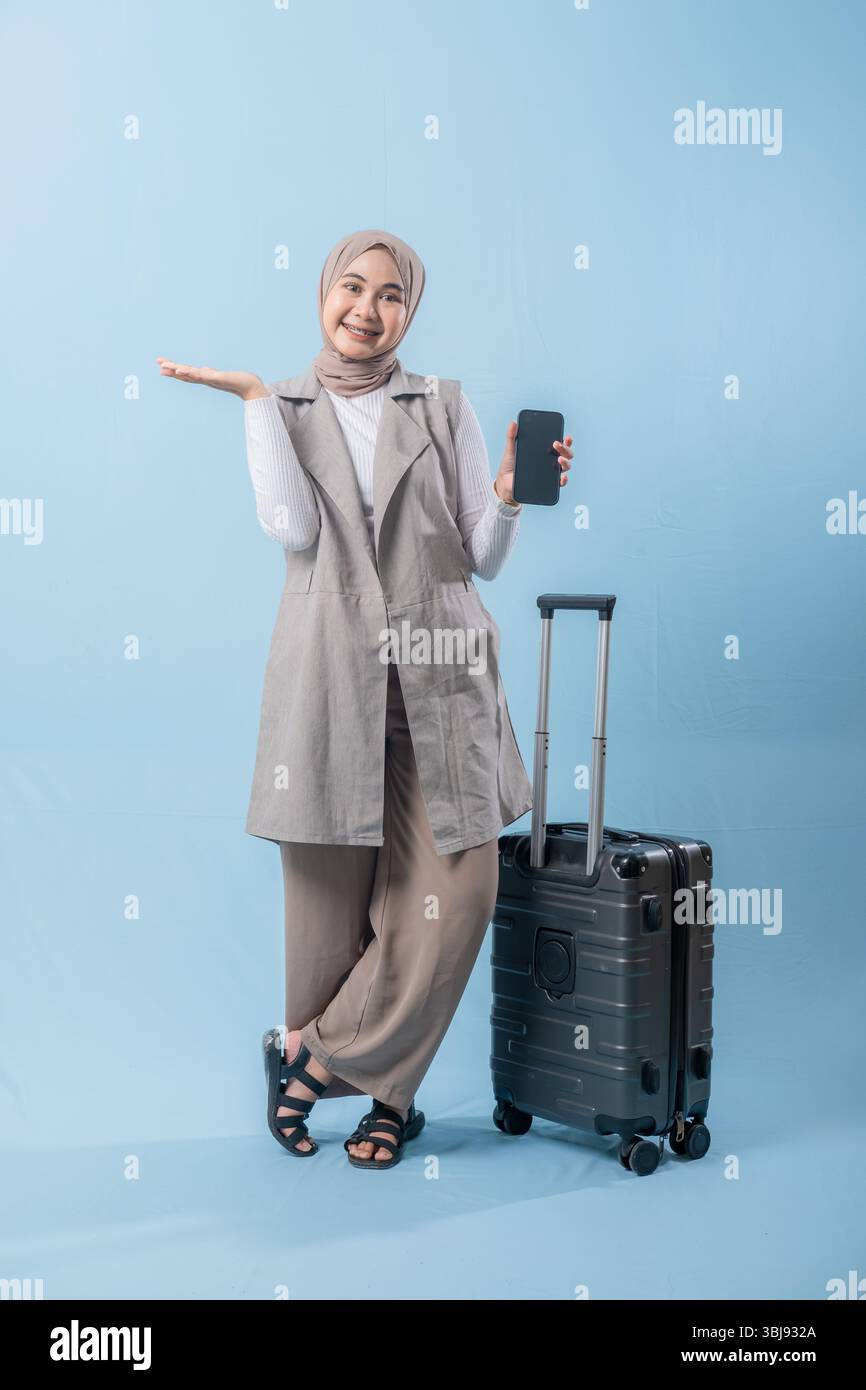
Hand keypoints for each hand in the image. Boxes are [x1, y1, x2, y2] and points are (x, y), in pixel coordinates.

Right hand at [155, 358, 269, 400]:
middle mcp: (205, 379)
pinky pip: (201, 375)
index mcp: (204, 378)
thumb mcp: (219, 375)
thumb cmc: (236, 380)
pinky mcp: (217, 378)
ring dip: (178, 371)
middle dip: (171, 369)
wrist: (250, 386)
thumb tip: (204, 369)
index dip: (174, 370)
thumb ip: (210, 373)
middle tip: (158, 365)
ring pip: (191, 374)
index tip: (161, 365)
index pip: (186, 373)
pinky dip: (191, 372)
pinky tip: (183, 370)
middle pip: (185, 374)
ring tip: (166, 368)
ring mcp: (210, 379)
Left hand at [494, 422, 573, 504]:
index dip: (566, 441)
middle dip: (566, 449)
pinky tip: (562, 477)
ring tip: (559, 459)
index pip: (559, 445)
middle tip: (556, 444)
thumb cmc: (509, 467)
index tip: (566, 436)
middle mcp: (550, 462)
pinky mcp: (547, 485)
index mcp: (545, 452)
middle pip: (566, 455)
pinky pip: (559, 484)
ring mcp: (550, 474)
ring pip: (565, 467)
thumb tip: (513, 422)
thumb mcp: (511, 450)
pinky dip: (563, 480)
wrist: (504, 484)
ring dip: (566, 462)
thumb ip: (512, 436)